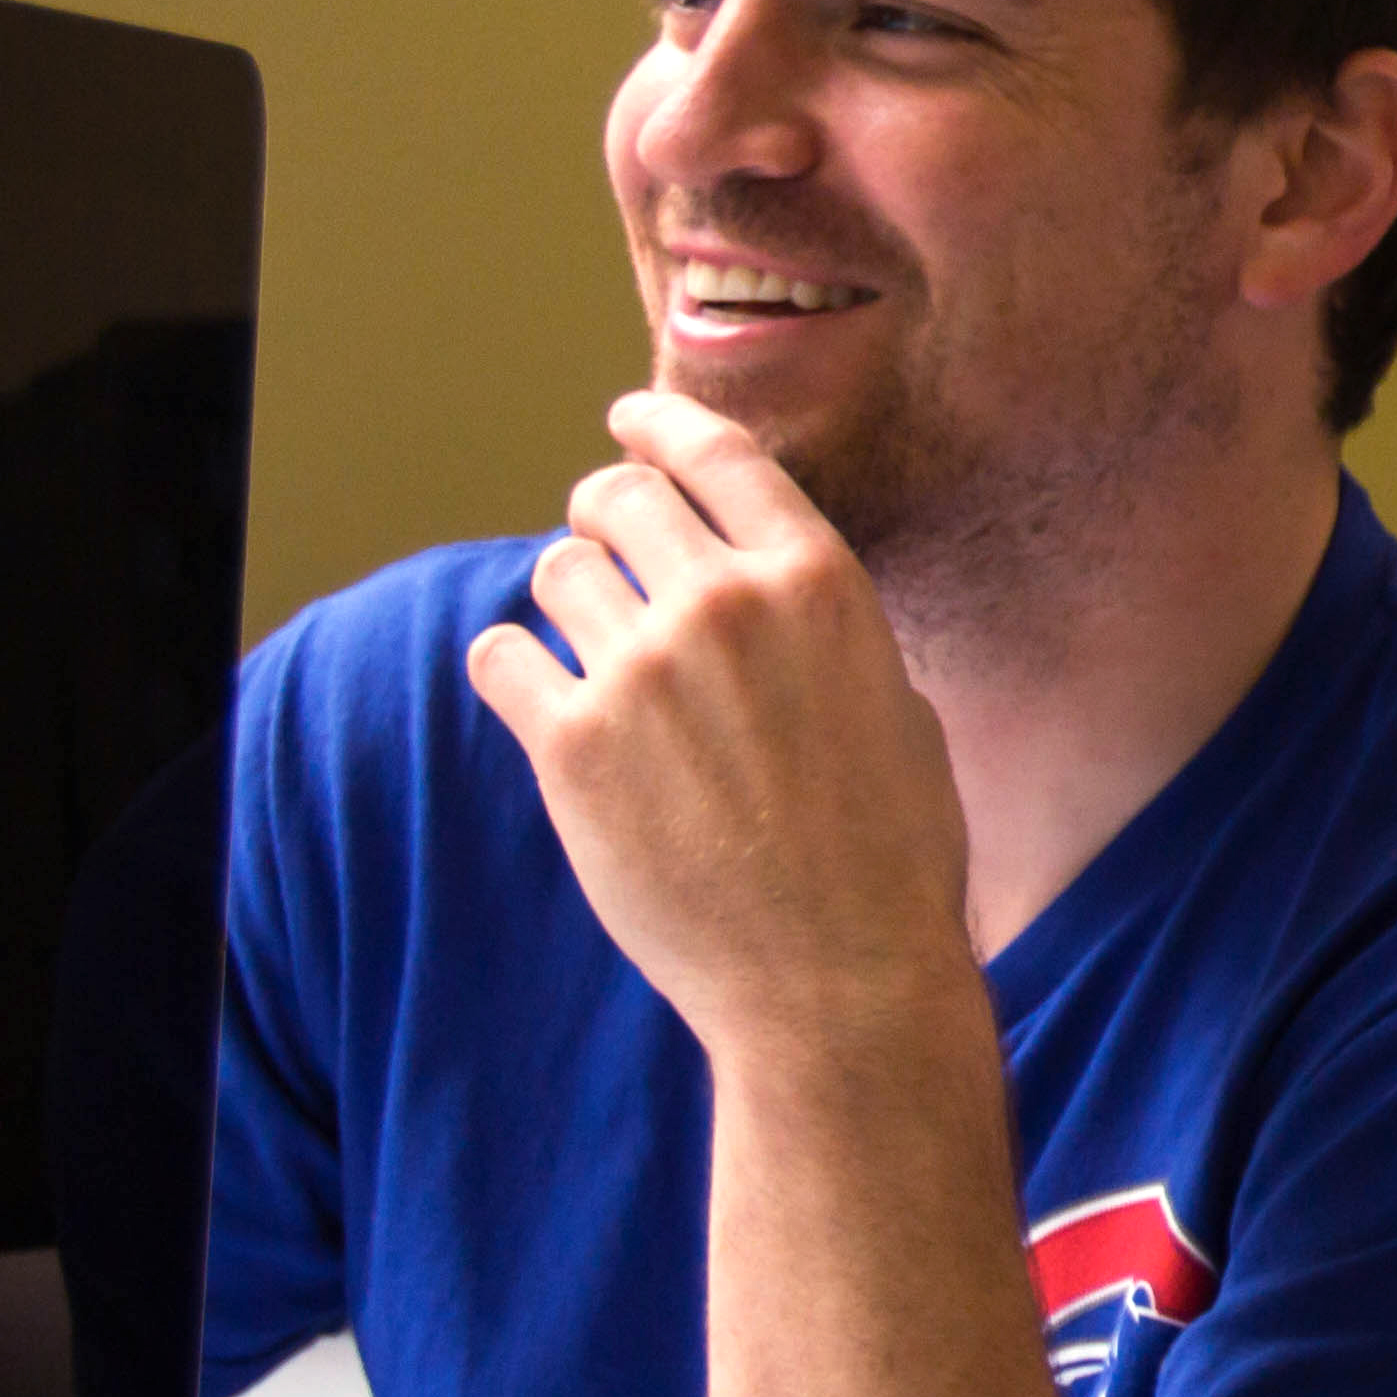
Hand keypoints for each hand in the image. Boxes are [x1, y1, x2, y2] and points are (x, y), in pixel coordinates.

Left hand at [465, 392, 976, 1083]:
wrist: (837, 975)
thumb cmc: (889, 850)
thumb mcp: (894, 700)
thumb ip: (821, 624)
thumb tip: (755, 581)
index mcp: (819, 583)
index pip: (718, 456)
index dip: (659, 424)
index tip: (628, 420)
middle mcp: (726, 606)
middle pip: (616, 497)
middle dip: (601, 511)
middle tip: (600, 541)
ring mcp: (642, 671)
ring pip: (555, 573)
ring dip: (567, 601)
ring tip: (592, 652)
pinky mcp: (571, 744)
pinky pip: (501, 657)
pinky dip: (515, 670)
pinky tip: (542, 700)